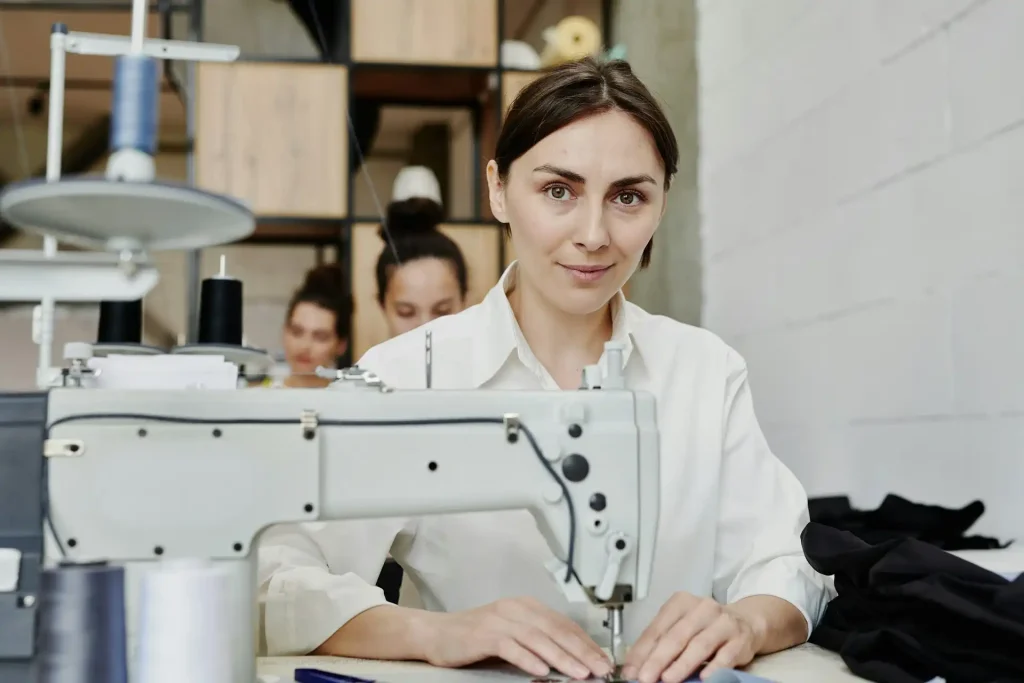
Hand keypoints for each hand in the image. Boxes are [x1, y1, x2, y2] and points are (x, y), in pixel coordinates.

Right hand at [420, 597, 611, 679]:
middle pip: (556, 630)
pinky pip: (511, 646)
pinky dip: (528, 659)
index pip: (565, 625)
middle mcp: (516, 609)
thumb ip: (539, 642)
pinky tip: (542, 670)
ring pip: (537, 638)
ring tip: (579, 673)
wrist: (437, 634)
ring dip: (561, 657)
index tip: (605, 661)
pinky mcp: (484, 635)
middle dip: (582, 651)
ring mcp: (500, 620)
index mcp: (527, 607)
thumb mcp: (513, 635)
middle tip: (601, 668)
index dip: (587, 643)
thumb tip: (573, 658)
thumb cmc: (476, 637)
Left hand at [622, 593, 761, 682]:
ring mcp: (723, 622)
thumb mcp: (680, 626)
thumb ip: (660, 642)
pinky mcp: (740, 639)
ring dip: (682, 664)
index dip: (642, 651)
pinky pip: (726, 655)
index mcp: (681, 602)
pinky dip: (714, 667)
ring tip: (667, 679)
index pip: (657, 628)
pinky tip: (703, 678)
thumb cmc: (705, 626)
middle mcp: (702, 608)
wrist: (745, 621)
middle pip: (676, 636)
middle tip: (644, 678)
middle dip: (658, 659)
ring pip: (699, 645)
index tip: (631, 671)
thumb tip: (635, 666)